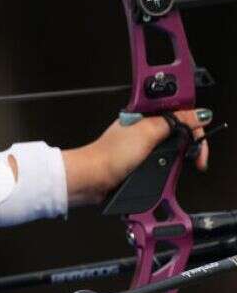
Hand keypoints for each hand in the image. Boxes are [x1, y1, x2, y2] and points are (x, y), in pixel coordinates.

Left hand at [63, 108, 212, 206]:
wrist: (93, 178)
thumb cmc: (110, 154)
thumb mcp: (148, 133)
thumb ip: (174, 122)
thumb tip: (198, 114)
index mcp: (144, 116)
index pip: (179, 115)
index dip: (193, 128)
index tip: (198, 144)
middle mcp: (143, 129)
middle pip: (177, 133)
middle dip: (187, 146)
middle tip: (193, 159)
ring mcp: (141, 146)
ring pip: (171, 149)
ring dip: (175, 159)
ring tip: (176, 167)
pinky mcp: (139, 161)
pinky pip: (161, 163)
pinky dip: (166, 169)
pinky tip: (165, 173)